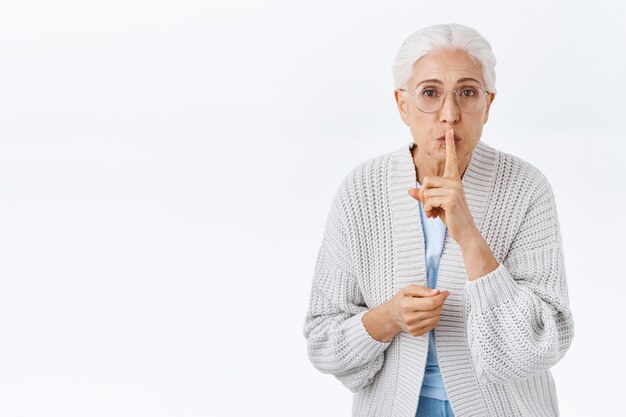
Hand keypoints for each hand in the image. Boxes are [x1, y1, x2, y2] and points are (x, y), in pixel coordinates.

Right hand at [385, 285, 449, 336]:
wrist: (391, 315)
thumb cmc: (401, 300)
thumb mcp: (408, 290)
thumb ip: (423, 290)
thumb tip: (437, 292)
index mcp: (406, 305)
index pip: (430, 303)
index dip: (441, 297)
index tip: (445, 293)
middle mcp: (409, 318)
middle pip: (435, 311)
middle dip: (440, 302)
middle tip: (438, 297)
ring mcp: (412, 327)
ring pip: (436, 318)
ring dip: (438, 310)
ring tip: (432, 305)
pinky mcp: (415, 333)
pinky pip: (433, 325)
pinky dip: (434, 318)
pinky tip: (428, 313)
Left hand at [408, 127, 477, 244]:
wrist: (464, 231)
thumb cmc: (450, 216)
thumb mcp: (435, 204)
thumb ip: (424, 195)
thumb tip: (410, 190)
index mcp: (453, 180)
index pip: (451, 160)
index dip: (450, 145)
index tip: (451, 130)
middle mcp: (455, 182)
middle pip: (426, 180)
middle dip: (424, 196)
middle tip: (431, 208)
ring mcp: (453, 190)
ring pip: (425, 191)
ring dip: (425, 205)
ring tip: (434, 213)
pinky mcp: (450, 199)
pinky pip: (428, 200)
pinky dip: (427, 210)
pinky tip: (435, 216)